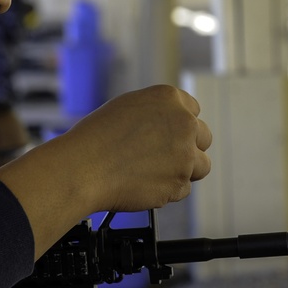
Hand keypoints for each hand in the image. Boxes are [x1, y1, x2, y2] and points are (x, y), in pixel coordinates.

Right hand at [0, 84, 211, 258]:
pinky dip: (168, 189)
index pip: (193, 109)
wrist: (83, 168)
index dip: (180, 123)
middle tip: (165, 154)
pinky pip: (182, 189)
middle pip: (204, 137)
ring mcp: (184, 156)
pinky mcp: (178, 185)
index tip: (170, 133)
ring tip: (156, 171)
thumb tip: (170, 125)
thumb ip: (157, 113)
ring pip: (201, 166)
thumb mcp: (128, 107)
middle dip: (188, 146)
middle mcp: (183, 124)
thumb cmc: (96, 137)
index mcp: (169, 99)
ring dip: (185, 169)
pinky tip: (144, 183)